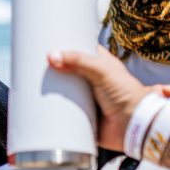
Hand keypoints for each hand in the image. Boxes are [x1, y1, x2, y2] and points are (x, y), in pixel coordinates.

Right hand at [48, 46, 169, 151]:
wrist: (133, 127)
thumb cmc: (126, 95)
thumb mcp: (102, 71)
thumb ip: (79, 61)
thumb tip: (52, 57)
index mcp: (102, 66)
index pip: (83, 51)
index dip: (69, 46)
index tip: (51, 42)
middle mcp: (94, 82)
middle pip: (71, 72)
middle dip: (57, 70)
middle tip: (39, 65)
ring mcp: (89, 99)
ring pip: (67, 92)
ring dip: (55, 90)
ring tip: (36, 84)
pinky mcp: (84, 116)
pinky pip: (67, 112)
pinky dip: (57, 110)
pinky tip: (43, 106)